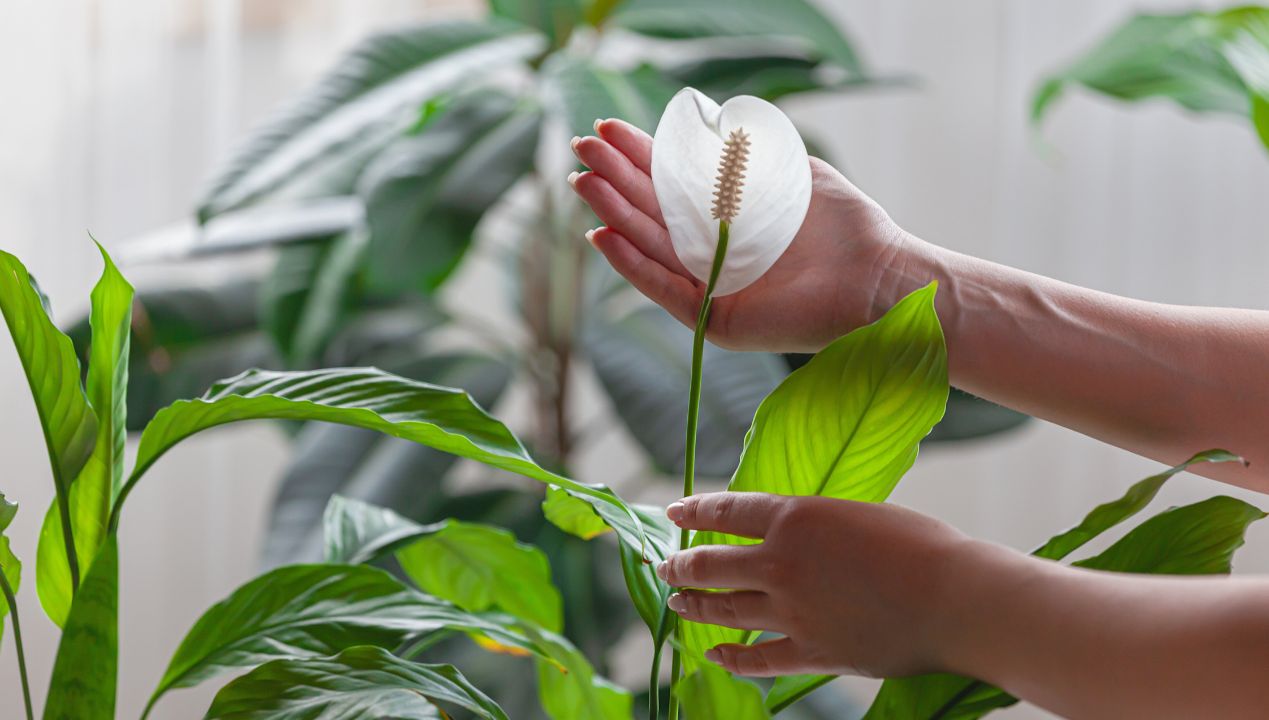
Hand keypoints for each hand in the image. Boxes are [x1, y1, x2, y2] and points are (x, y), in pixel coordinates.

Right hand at [570, 119, 904, 353]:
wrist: (878, 278)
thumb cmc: (845, 226)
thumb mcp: (793, 173)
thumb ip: (750, 154)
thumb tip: (706, 127)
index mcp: (729, 217)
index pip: (672, 184)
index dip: (638, 156)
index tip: (607, 129)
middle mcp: (715, 252)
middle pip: (652, 213)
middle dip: (615, 179)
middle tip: (581, 148)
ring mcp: (713, 287)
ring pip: (651, 248)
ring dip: (614, 215)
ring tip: (583, 185)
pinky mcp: (719, 320)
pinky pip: (667, 290)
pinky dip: (633, 266)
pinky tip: (603, 237)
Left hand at [655, 492, 990, 677]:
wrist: (955, 598)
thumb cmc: (920, 545)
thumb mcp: (856, 513)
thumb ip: (814, 524)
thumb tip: (790, 533)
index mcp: (794, 517)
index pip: (725, 511)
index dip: (693, 511)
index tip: (673, 514)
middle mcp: (780, 563)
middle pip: (711, 564)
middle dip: (681, 565)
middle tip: (665, 567)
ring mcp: (792, 611)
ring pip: (725, 609)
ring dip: (694, 605)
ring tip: (677, 601)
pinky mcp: (811, 651)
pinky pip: (758, 658)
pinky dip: (732, 657)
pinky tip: (715, 655)